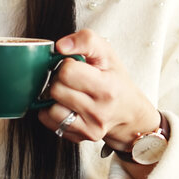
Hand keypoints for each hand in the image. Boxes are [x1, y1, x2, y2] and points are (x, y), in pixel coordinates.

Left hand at [37, 30, 159, 158]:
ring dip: (55, 98)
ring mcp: (89, 127)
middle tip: (73, 80)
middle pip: (56, 89)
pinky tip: (66, 105)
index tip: (77, 66)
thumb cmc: (116, 80)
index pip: (67, 71)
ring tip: (70, 93)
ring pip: (50, 108)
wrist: (128, 112)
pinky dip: (52, 111)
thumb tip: (60, 46)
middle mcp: (99, 111)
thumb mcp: (107, 53)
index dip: (67, 64)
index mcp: (107, 88)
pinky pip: (49, 121)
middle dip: (60, 80)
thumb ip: (85, 40)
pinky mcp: (80, 137)